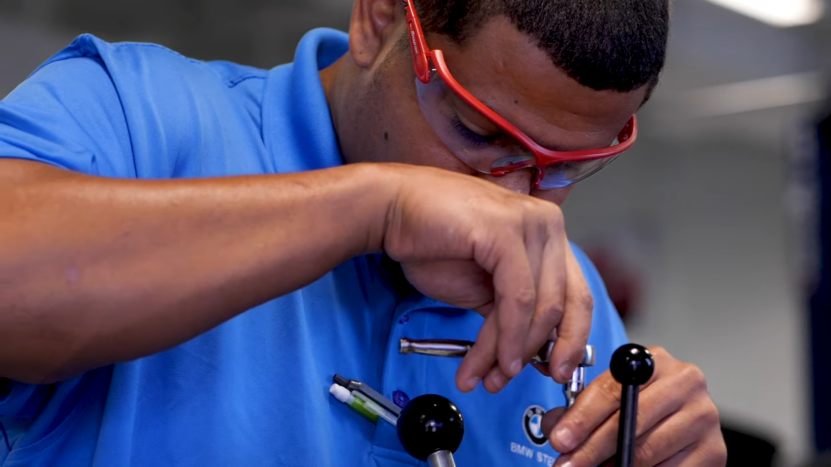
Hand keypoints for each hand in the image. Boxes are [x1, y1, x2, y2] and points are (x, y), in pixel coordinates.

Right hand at [382, 165, 593, 391]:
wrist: (390, 211)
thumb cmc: (431, 242)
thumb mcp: (482, 287)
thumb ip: (511, 312)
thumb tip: (532, 354)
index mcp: (548, 234)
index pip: (576, 294)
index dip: (571, 340)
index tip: (556, 371)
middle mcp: (547, 224)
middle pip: (564, 304)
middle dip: (538, 352)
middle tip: (514, 380)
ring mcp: (529, 224)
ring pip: (539, 308)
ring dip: (511, 352)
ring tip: (487, 378)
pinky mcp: (505, 231)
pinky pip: (516, 300)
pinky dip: (505, 338)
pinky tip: (488, 361)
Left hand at [541, 347, 726, 466]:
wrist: (683, 419)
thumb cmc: (642, 406)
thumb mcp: (610, 397)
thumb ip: (580, 408)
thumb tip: (556, 427)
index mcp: (654, 361)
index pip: (612, 389)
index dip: (582, 418)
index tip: (560, 440)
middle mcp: (685, 382)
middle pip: (629, 422)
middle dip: (591, 448)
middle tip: (568, 465)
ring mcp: (704, 416)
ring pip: (647, 450)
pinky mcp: (715, 450)